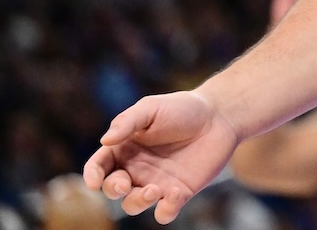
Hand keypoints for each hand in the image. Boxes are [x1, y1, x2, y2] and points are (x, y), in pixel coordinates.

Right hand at [82, 91, 239, 222]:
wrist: (220, 117)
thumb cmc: (183, 108)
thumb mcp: (152, 108)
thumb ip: (128, 122)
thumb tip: (105, 140)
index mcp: (124, 149)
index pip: (98, 167)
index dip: (92, 176)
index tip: (94, 181)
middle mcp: (136, 169)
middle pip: (113, 189)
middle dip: (114, 190)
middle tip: (125, 183)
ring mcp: (156, 183)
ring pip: (134, 205)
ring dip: (138, 202)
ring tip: (154, 189)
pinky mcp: (179, 193)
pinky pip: (164, 212)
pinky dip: (165, 210)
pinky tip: (175, 194)